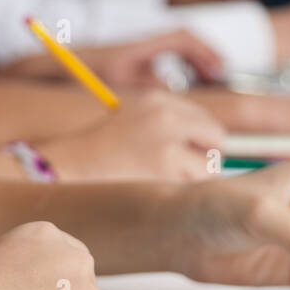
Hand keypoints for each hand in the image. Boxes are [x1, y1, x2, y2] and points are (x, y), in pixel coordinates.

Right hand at [43, 89, 224, 181]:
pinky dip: (183, 189)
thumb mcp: (136, 121)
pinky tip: (160, 188)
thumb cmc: (103, 151)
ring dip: (194, 176)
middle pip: (216, 136)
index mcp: (158, 99)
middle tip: (184, 169)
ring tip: (165, 179)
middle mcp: (166, 114)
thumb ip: (171, 124)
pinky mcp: (164, 166)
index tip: (189, 152)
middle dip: (207, 156)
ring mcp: (166, 140)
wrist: (73, 166)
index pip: (203, 117)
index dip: (201, 138)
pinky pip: (195, 183)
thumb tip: (216, 142)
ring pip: (209, 164)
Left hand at [78, 31, 224, 88]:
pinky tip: (190, 84)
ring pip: (182, 48)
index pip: (184, 38)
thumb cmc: (94, 73)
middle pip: (188, 40)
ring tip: (212, 79)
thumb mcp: (121, 81)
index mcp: (145, 45)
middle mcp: (149, 43)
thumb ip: (147, 82)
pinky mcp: (144, 58)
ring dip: (198, 61)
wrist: (73, 64)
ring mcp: (147, 50)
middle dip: (208, 55)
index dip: (204, 51)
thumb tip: (173, 83)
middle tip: (222, 75)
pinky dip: (186, 66)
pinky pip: (173, 57)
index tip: (217, 70)